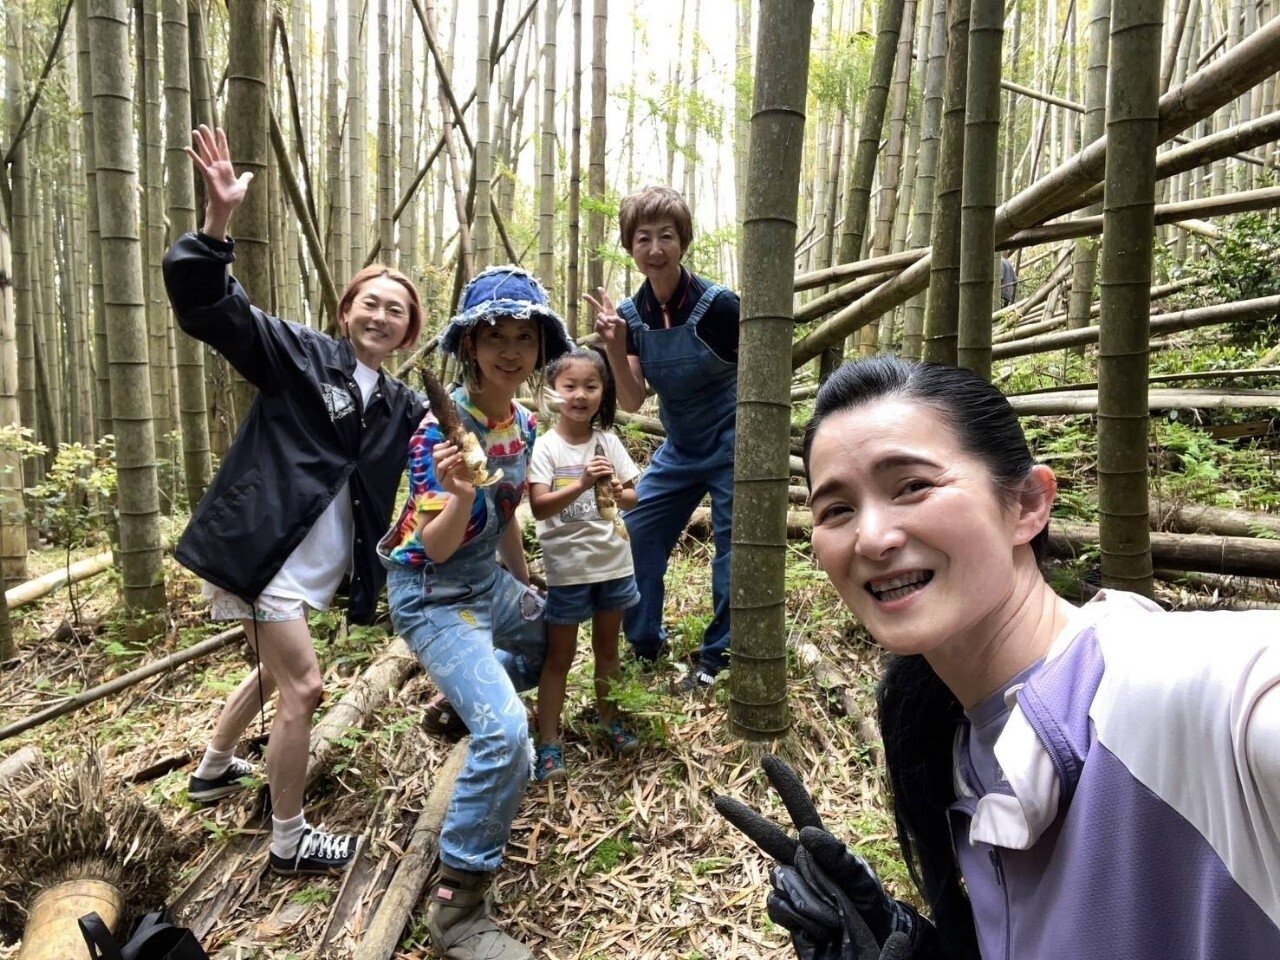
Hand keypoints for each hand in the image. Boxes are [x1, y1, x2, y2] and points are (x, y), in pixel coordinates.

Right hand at [186, 124, 252, 236]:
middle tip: (202, 125)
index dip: (221, 140)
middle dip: (208, 137)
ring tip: (195, 131)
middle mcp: (218, 166)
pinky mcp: (207, 175)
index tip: (218, 129)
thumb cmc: (233, 198)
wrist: (226, 207)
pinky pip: (200, 163)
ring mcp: (212, 169)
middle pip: (212, 148)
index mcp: (227, 167)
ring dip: (200, 142)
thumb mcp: (242, 186)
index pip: (224, 150)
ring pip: (206, 153)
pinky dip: (194, 156)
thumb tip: (250, 174)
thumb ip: (245, 178)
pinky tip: (187, 148)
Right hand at [431, 441, 476, 498]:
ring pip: (441, 466)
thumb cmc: (464, 476)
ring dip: (451, 458)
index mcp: (439, 464)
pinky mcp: (446, 485)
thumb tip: (462, 442)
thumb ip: (458, 455)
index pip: (435, 452)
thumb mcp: (461, 463)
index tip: (449, 442)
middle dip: (445, 451)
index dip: (440, 446)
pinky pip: (448, 474)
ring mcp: (440, 479)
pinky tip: (462, 463)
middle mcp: (437, 471)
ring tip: (460, 454)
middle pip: (435, 457)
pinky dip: (455, 467)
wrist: (467, 491)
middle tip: (455, 447)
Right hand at [578, 455, 614, 489]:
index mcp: (588, 463)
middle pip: (600, 461)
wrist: (581, 485)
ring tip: (612, 469)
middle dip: (608, 463)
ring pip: (602, 467)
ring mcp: (590, 470)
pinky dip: (608, 472)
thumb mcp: (588, 470)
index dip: (604, 458)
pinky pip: (602, 472)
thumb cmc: (586, 478)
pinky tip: (611, 472)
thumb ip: (594, 466)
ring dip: (608, 467)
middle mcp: (588, 465)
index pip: (597, 457)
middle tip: (612, 465)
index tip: (608, 460)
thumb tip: (604, 463)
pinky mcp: (592, 476)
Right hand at [585, 287, 624, 349]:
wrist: (616, 343)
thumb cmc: (620, 333)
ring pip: (599, 315)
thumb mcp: (622, 324)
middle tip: (583, 295)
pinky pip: (598, 323)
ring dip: (604, 319)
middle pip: (596, 306)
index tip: (599, 288)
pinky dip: (603, 326)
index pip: (607, 302)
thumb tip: (606, 318)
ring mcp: (600, 322)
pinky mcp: (597, 328)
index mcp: (611, 312)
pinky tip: (606, 329)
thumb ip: (616, 319)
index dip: (603, 295)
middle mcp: (605, 316)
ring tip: (608, 325)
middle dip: (590, 300)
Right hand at [714, 755, 928, 957]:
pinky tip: (818, 928)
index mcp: (818, 846)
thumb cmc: (870, 904)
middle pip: (766, 837)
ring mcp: (788, 887)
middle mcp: (798, 863)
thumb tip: (805, 833)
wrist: (870, 942)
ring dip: (809, 899)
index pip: (800, 810)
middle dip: (743, 818)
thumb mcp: (862, 878)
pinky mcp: (783, 914)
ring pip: (781, 880)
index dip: (784, 785)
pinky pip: (778, 906)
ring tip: (834, 916)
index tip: (767, 760)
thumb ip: (838, 855)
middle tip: (719, 800)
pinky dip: (798, 917)